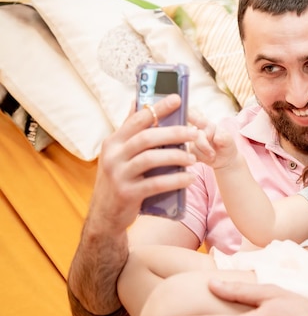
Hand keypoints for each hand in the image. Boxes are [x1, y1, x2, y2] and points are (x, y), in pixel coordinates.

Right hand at [89, 94, 198, 233]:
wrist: (105, 216)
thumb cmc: (119, 179)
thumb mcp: (118, 154)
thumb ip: (129, 130)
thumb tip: (138, 100)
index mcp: (113, 142)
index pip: (137, 119)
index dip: (158, 108)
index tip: (177, 99)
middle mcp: (113, 155)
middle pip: (146, 137)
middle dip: (174, 133)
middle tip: (194, 132)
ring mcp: (118, 175)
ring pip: (151, 159)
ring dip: (176, 157)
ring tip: (193, 158)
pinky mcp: (127, 193)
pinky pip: (155, 183)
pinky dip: (175, 180)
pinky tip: (189, 178)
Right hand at [188, 112, 238, 169]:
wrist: (225, 159)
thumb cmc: (227, 145)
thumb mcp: (229, 141)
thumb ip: (224, 137)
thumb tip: (216, 137)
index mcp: (207, 125)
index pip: (196, 118)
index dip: (189, 115)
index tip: (187, 114)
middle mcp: (198, 131)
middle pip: (195, 135)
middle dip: (204, 146)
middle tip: (213, 154)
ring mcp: (192, 141)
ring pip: (193, 147)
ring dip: (204, 154)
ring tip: (213, 156)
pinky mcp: (190, 151)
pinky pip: (191, 155)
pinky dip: (201, 159)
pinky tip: (207, 158)